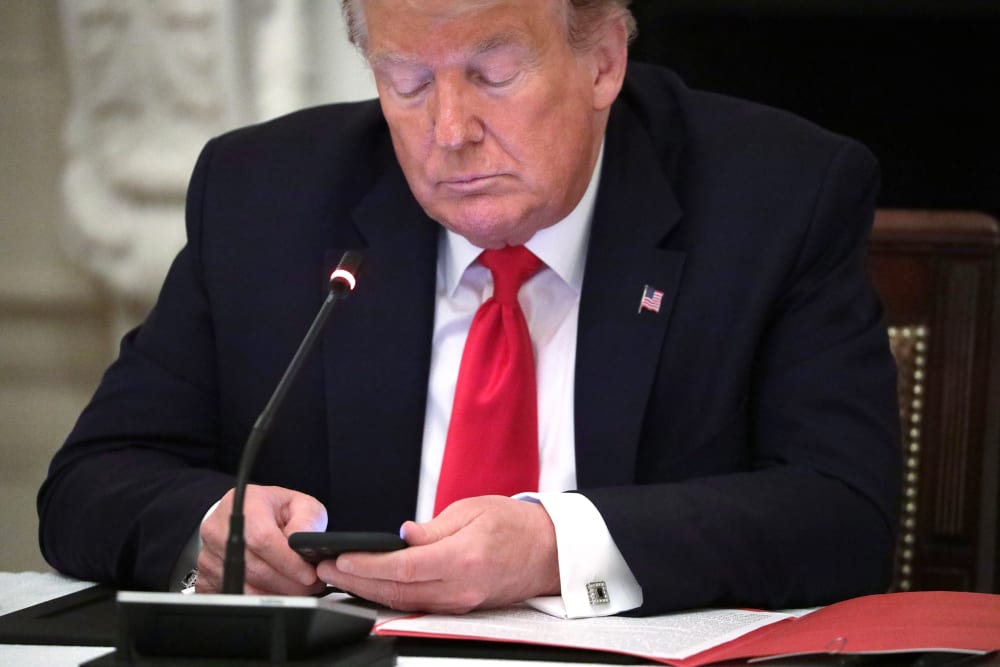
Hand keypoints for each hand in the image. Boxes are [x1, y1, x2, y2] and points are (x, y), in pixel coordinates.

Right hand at [196, 484, 328, 594]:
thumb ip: (307, 521)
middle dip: (288, 583)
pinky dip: (259, 601)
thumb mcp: (300, 504)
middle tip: (311, 586)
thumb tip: (304, 543)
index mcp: (244, 505)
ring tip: (298, 589)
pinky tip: (276, 593)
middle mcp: (219, 529)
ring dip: (276, 594)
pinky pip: (234, 597)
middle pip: (254, 568)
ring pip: (245, 587)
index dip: (287, 562)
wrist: (248, 515)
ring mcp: (209, 555)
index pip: (262, 539)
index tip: (308, 575)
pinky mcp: (206, 576)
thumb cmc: (274, 510)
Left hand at [316, 495, 559, 612]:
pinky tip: (373, 586)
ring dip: (368, 591)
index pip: (401, 568)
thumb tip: (401, 537)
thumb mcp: (472, 509)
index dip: (365, 565)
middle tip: (325, 570)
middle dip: (356, 582)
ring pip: (404, 602)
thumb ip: (433, 528)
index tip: (338, 558)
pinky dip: (391, 596)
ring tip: (340, 577)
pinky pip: (419, 604)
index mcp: (462, 559)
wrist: (549, 551)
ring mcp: (461, 602)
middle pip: (396, 591)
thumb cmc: (516, 525)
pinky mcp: (461, 606)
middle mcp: (460, 588)